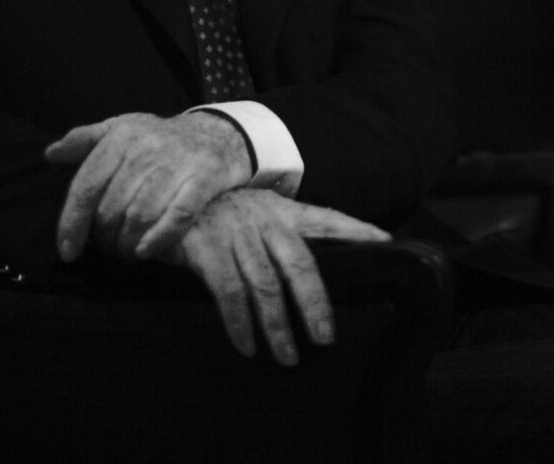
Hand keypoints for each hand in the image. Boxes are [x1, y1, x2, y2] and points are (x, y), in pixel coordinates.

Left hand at [44, 112, 251, 262]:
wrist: (218, 134)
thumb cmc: (160, 139)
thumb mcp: (122, 129)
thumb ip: (84, 140)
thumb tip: (50, 155)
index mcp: (121, 136)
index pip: (86, 186)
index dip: (72, 223)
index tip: (67, 251)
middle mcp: (147, 148)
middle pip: (112, 208)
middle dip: (105, 238)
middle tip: (108, 248)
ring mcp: (178, 163)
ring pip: (141, 216)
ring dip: (128, 243)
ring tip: (126, 251)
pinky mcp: (206, 177)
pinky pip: (177, 217)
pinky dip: (158, 240)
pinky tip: (146, 252)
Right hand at [168, 189, 389, 364]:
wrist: (168, 195)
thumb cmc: (220, 213)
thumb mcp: (256, 213)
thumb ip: (281, 237)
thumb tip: (308, 275)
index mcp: (282, 211)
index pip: (327, 218)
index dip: (356, 229)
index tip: (385, 241)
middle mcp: (265, 221)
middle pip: (300, 265)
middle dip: (315, 304)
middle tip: (326, 338)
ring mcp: (237, 234)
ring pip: (266, 286)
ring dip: (278, 327)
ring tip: (288, 357)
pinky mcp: (208, 250)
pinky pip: (229, 293)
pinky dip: (239, 324)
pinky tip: (247, 346)